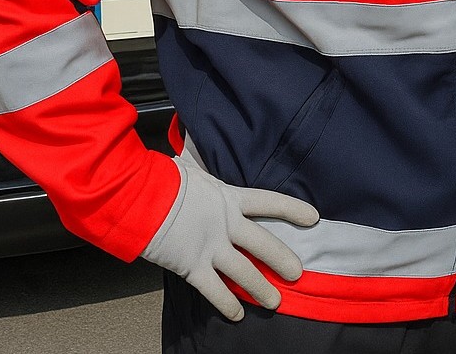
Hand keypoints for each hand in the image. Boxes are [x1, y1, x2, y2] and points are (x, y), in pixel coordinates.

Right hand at [141, 157, 319, 320]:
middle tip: (298, 273)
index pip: (268, 202)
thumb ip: (199, 161)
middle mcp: (225, 223)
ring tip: (276, 302)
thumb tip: (196, 140)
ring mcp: (212, 246)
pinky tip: (238, 315)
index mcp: (227, 197)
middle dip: (282, 259)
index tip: (313, 217)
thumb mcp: (189, 166)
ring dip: (262, 288)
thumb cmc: (163, 178)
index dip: (292, 209)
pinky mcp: (194, 266)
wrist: (142, 198)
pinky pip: (216, 290)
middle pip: (263, 243)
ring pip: (245, 272)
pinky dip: (228, 304)